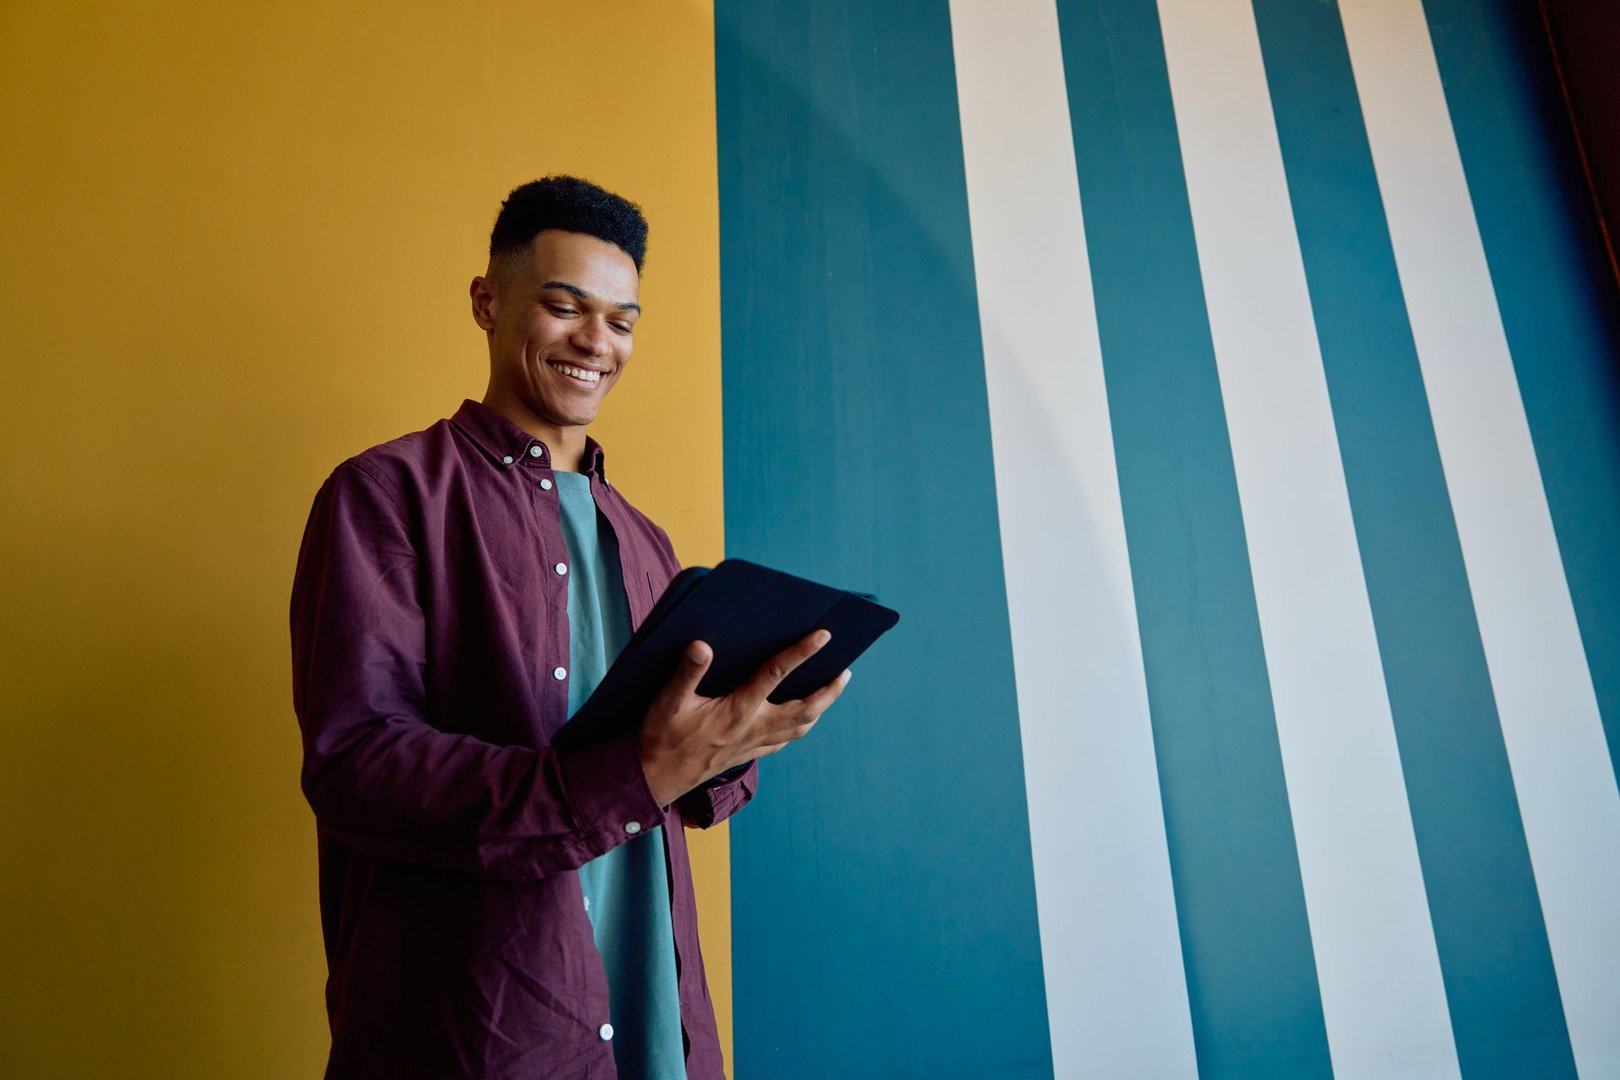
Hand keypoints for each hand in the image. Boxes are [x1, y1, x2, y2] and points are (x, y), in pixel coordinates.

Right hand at [637, 630, 851, 806]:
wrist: (655, 779)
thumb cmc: (660, 737)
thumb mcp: (667, 702)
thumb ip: (686, 672)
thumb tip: (702, 645)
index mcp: (737, 709)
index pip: (776, 674)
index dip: (801, 652)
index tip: (823, 635)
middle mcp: (752, 728)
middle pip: (804, 709)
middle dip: (828, 691)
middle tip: (846, 672)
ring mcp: (752, 744)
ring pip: (798, 728)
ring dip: (820, 709)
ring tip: (832, 690)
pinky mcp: (747, 754)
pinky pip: (782, 742)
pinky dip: (798, 728)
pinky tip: (801, 720)